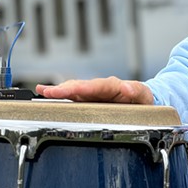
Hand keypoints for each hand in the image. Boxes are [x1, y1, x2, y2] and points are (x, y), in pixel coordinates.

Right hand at [36, 76, 153, 104]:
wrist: (144, 101)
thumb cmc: (144, 99)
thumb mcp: (144, 96)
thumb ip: (136, 91)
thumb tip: (127, 87)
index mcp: (114, 86)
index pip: (97, 86)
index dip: (83, 88)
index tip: (71, 89)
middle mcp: (101, 88)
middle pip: (81, 86)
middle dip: (65, 88)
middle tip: (48, 91)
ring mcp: (93, 93)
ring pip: (74, 90)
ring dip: (59, 91)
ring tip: (43, 91)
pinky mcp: (88, 99)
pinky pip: (73, 95)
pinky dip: (59, 93)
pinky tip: (43, 91)